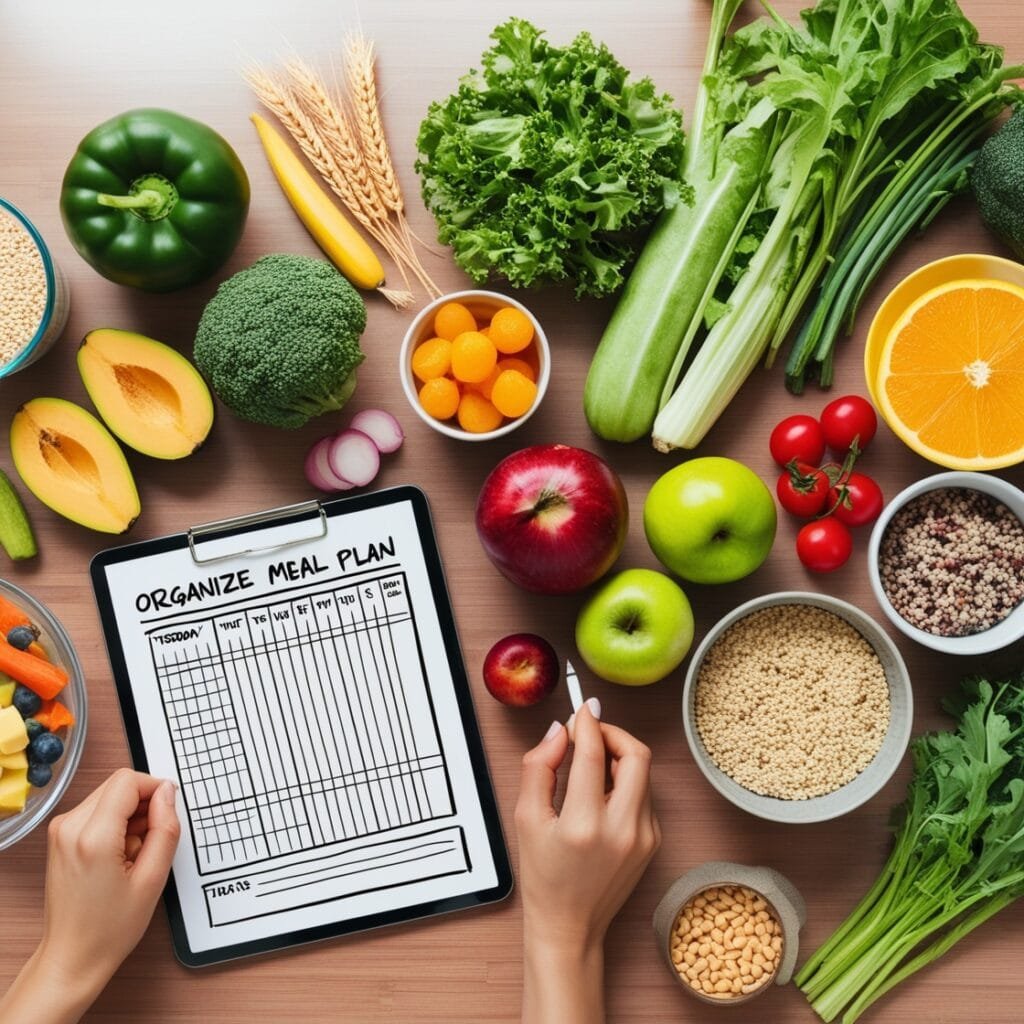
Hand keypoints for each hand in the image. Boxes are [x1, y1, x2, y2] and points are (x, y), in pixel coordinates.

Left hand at [1, 769, 179, 1023]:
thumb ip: (165, 828)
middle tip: (153, 838)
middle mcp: (69, 827)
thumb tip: (167, 794)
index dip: (155, 788)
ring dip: (129, 814)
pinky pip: (96, 810)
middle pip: (117, 785)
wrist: (72, 956)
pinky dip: (115, 822)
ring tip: (135, 852)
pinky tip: (120, 853)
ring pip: (108, 796)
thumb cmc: (109, 928)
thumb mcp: (153, 878)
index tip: (168, 810)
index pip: (128, 781)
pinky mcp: (60, 836)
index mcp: (92, 837)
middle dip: (143, 803)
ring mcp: (60, 831)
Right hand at [516, 700, 659, 1023]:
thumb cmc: (544, 876)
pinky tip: (600, 793)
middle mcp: (622, 829)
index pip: (593, 753)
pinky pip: (643, 794)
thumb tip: (558, 731)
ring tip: (590, 764)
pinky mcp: (653, 840)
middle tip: (591, 732)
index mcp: (584, 824)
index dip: (587, 722)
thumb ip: (539, 767)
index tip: (580, 710)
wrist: (570, 926)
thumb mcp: (526, 819)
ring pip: (643, 772)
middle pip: (636, 754)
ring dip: (618, 755)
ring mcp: (643, 836)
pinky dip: (625, 781)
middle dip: (613, 733)